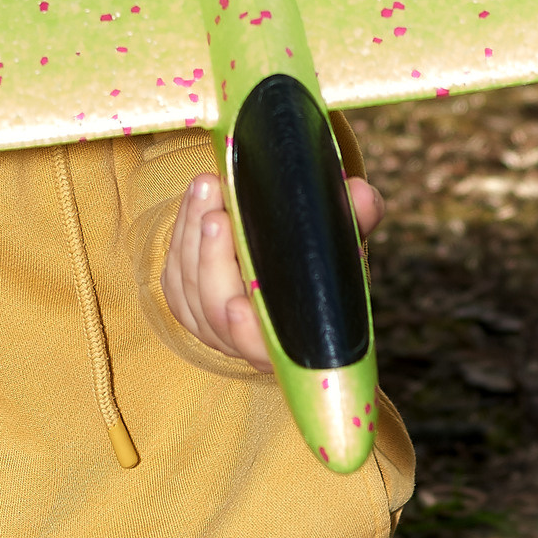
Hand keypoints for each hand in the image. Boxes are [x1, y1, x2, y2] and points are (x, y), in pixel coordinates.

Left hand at [162, 170, 384, 368]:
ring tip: (206, 189)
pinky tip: (194, 200)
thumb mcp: (344, 245)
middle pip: (214, 312)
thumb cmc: (320, 265)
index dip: (247, 334)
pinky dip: (181, 235)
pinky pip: (175, 274)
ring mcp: (210, 325)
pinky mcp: (187, 303)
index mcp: (288, 343)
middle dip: (212, 261)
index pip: (262, 349)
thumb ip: (355, 222)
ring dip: (192, 236)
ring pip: (189, 289)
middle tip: (218, 216)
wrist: (288, 260)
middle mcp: (244, 342)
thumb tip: (362, 195)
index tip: (237, 306)